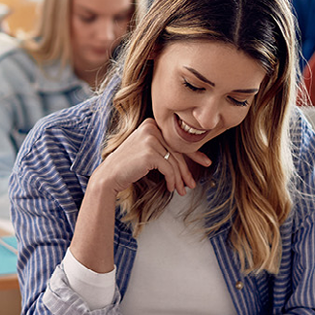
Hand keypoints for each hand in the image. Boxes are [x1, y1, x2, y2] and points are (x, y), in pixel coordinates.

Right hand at [92, 118, 211, 197]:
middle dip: (186, 170)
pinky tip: (171, 188)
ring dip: (179, 179)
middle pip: (177, 151)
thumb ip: (164, 149)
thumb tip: (188, 159)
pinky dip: (172, 180)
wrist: (109, 175)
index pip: (176, 140)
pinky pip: (169, 169)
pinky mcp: (150, 152)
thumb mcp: (148, 152)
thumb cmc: (128, 166)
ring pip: (174, 162)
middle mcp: (151, 127)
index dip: (193, 154)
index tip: (205, 162)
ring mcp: (150, 138)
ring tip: (182, 190)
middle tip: (192, 184)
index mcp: (151, 123)